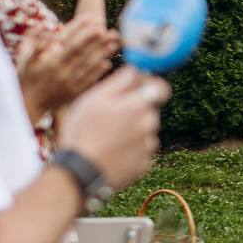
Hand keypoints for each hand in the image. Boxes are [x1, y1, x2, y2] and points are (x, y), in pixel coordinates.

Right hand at [17, 15, 117, 120]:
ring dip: (102, 54)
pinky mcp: (72, 94)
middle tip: (112, 30)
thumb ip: (32, 38)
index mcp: (50, 61)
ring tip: (114, 43)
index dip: (83, 31)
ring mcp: (67, 84)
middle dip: (98, 41)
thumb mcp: (23, 56)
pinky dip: (97, 73)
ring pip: (88, 66)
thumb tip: (43, 24)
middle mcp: (60, 72)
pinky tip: (107, 63)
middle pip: (83, 53)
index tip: (94, 20)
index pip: (70, 43)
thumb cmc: (25, 77)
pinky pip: (87, 82)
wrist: (27, 105)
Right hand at [59, 66, 165, 188]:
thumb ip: (120, 81)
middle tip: (110, 118)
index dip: (151, 86)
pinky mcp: (144, 165)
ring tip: (107, 138)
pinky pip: (141, 151)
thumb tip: (136, 70)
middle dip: (135, 111)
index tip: (139, 88)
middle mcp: (149, 124)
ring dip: (132, 131)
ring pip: (145, 131)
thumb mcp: (94, 99)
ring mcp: (148, 146)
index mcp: (139, 105)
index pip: (161, 88)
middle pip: (149, 111)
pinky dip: (130, 150)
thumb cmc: (84, 131)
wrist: (81, 172)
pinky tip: (112, 153)